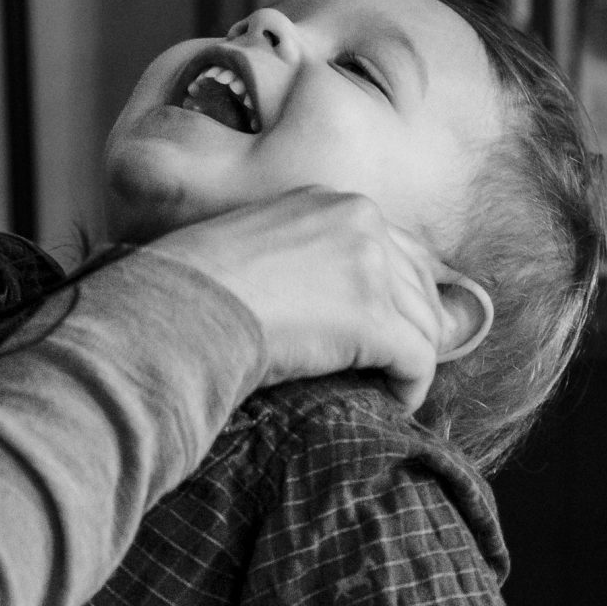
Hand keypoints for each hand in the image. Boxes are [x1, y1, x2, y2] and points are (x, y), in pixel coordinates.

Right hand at [145, 188, 455, 412]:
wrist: (180, 310)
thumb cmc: (195, 286)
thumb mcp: (256, 243)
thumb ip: (303, 252)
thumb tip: (326, 295)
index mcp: (332, 201)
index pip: (398, 246)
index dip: (400, 292)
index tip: (393, 324)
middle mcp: (361, 222)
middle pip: (420, 283)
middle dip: (417, 326)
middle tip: (399, 363)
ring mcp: (371, 268)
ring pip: (426, 323)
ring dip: (412, 361)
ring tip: (391, 388)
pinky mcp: (374, 319)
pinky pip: (420, 360)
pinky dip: (412, 388)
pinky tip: (394, 403)